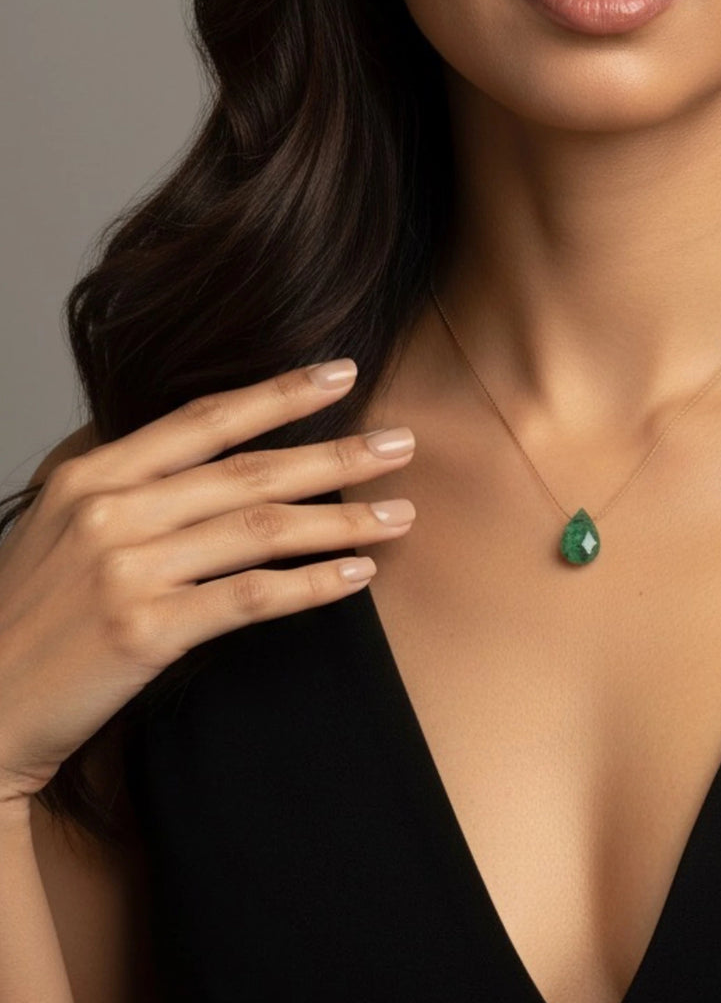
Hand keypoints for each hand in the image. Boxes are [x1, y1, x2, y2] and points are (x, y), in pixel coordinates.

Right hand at [0, 359, 415, 803]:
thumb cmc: (27, 613)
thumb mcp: (60, 523)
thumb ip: (126, 479)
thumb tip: (200, 442)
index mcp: (93, 473)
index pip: (206, 419)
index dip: (280, 394)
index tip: (341, 373)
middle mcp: (111, 510)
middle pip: (250, 471)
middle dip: (336, 455)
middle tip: (402, 444)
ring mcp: (126, 569)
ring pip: (261, 529)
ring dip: (342, 521)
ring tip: (401, 514)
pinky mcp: (145, 630)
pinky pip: (251, 596)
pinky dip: (311, 584)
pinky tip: (358, 574)